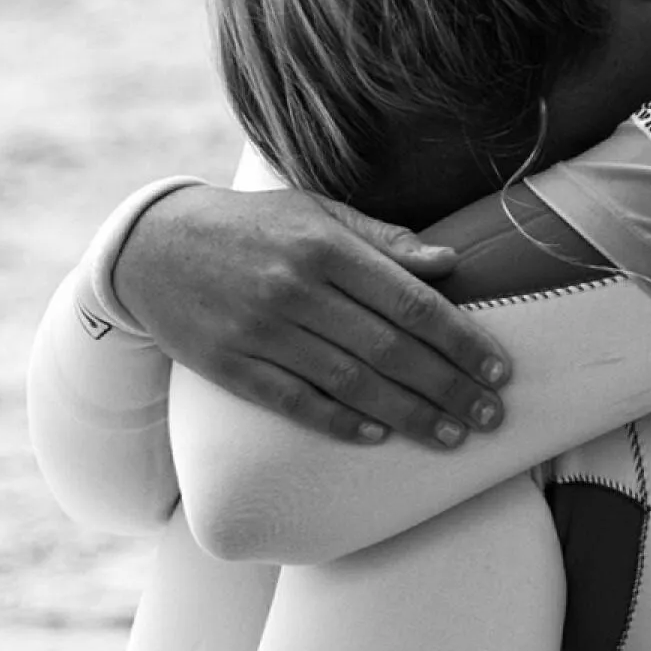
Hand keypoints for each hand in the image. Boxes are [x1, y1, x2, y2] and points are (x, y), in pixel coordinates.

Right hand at [112, 185, 511, 446]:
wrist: (151, 248)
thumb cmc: (249, 227)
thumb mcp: (314, 213)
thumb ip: (382, 240)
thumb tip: (450, 263)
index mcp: (324, 247)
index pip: (411, 302)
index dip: (461, 340)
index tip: (499, 369)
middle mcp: (295, 290)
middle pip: (390, 349)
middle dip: (449, 387)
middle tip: (491, 416)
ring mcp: (260, 332)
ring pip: (350, 383)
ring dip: (408, 414)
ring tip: (450, 435)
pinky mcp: (230, 366)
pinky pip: (295, 403)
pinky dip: (340, 422)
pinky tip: (380, 436)